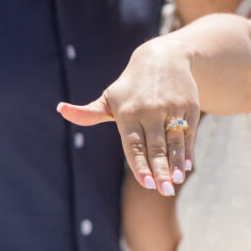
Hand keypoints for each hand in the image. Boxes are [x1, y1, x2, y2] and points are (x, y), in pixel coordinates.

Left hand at [57, 39, 199, 195]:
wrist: (164, 58)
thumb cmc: (131, 87)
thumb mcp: (110, 98)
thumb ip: (89, 113)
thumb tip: (60, 109)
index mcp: (128, 112)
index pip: (134, 144)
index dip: (140, 165)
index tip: (146, 184)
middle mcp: (150, 111)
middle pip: (155, 147)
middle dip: (160, 171)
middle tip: (164, 191)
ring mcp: (171, 108)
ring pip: (174, 141)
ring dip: (176, 162)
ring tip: (176, 181)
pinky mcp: (189, 106)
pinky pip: (188, 133)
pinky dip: (187, 150)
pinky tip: (186, 166)